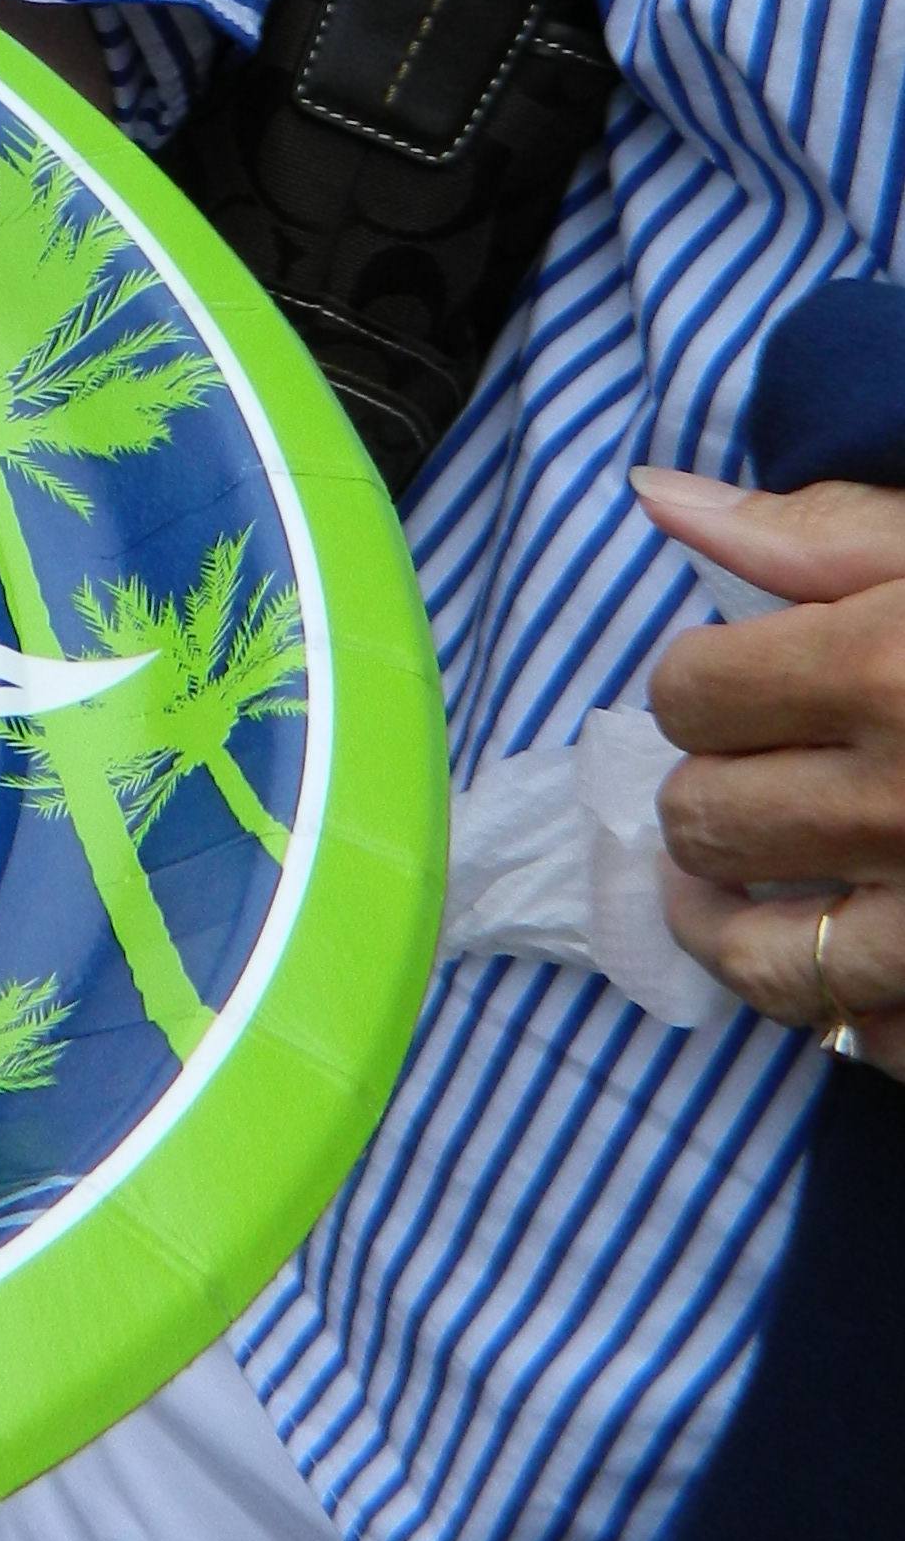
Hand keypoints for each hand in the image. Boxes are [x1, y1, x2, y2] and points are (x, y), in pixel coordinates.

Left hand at [637, 468, 904, 1073]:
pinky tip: (866, 962)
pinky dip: (856, 1010)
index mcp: (892, 674)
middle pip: (708, 822)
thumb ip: (819, 534)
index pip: (691, 694)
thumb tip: (657, 500)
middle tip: (743, 778)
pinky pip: (877, 1040)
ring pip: (767, 960)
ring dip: (733, 922)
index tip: (734, 681)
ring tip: (733, 890)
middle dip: (710, 793)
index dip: (702, 683)